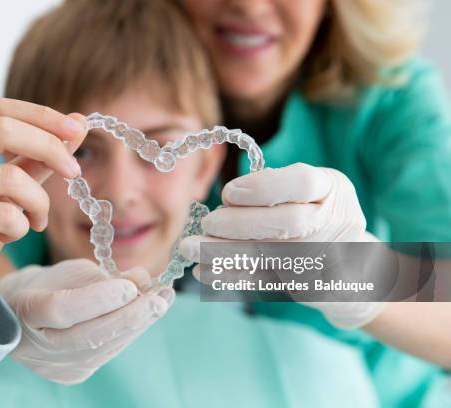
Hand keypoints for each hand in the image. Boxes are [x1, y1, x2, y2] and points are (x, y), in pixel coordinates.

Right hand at [0, 98, 86, 319]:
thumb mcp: (13, 184)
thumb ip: (38, 154)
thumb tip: (78, 122)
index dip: (42, 116)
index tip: (78, 128)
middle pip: (2, 130)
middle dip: (50, 148)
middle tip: (74, 172)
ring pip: (10, 178)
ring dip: (38, 202)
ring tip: (37, 219)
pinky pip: (3, 214)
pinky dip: (20, 226)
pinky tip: (11, 235)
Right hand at [0, 259, 173, 383]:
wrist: (22, 316)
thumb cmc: (46, 285)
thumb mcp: (69, 270)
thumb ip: (101, 276)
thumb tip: (141, 278)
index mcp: (25, 310)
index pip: (61, 309)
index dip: (97, 299)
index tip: (130, 286)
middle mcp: (36, 346)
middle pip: (87, 337)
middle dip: (129, 317)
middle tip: (160, 299)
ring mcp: (54, 366)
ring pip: (102, 349)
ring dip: (137, 325)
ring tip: (163, 302)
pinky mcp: (72, 375)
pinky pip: (106, 354)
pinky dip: (129, 333)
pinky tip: (149, 316)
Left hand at [181, 163, 385, 328]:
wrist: (352, 266)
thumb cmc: (315, 216)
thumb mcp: (305, 192)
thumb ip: (273, 190)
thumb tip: (226, 200)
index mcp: (333, 188)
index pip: (302, 182)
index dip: (261, 188)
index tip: (228, 193)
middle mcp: (335, 221)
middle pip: (287, 223)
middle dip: (239, 223)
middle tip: (208, 222)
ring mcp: (326, 257)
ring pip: (271, 256)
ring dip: (224, 252)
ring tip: (190, 247)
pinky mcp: (309, 285)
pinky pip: (263, 280)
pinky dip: (230, 275)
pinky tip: (204, 271)